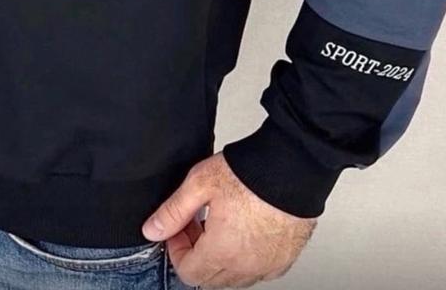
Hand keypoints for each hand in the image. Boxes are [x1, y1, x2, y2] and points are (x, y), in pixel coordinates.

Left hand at [141, 152, 315, 287]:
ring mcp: (268, 265)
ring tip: (220, 224)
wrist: (293, 167)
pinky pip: (257, 270)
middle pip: (209, 278)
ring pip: (234, 277)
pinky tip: (244, 231)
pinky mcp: (285, 258)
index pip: (188, 272)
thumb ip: (173, 210)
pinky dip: (245, 258)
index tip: (179, 228)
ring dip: (220, 258)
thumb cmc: (252, 172)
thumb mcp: (200, 183)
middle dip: (196, 253)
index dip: (176, 250)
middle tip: (197, 223)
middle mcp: (246, 266)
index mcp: (222, 252)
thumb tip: (152, 229)